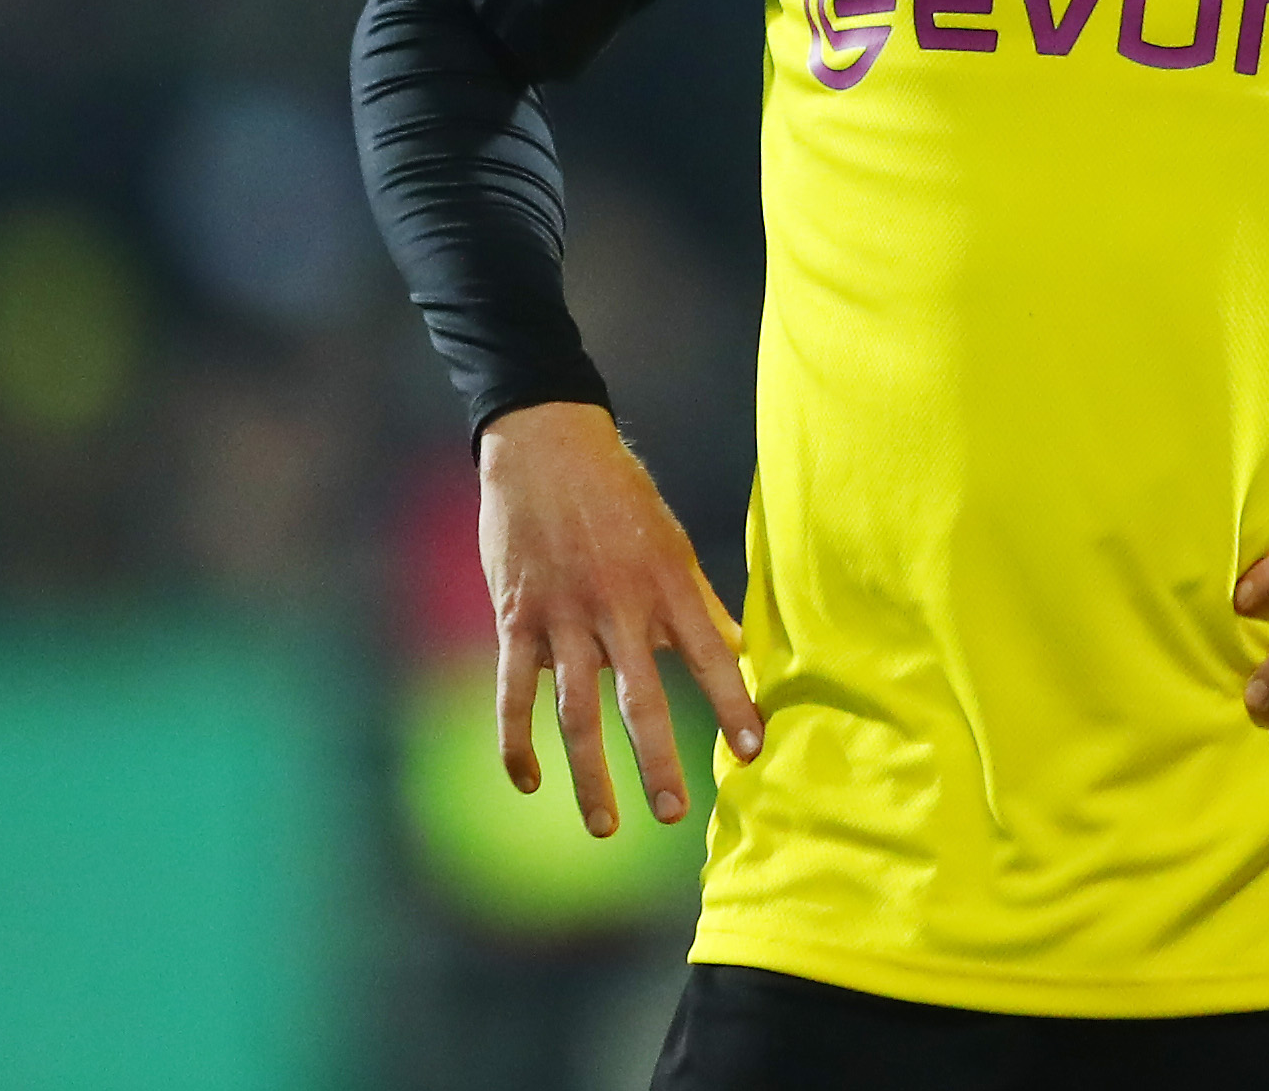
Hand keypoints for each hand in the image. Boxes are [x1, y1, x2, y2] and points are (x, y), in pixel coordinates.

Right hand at [477, 400, 762, 837]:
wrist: (546, 445)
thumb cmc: (620, 497)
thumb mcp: (671, 543)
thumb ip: (699, 603)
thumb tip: (742, 654)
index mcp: (667, 585)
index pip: (711, 655)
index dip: (732, 703)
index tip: (754, 751)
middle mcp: (618, 605)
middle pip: (641, 699)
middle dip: (659, 761)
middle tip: (675, 814)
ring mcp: (564, 615)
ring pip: (577, 710)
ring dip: (590, 774)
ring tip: (607, 824)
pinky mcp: (517, 618)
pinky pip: (514, 692)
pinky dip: (516, 741)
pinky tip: (528, 781)